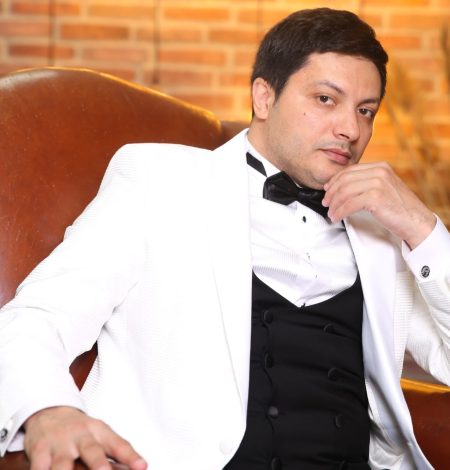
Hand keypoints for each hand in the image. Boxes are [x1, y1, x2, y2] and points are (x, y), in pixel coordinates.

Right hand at [24, 406, 146, 469]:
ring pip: (62, 464)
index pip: (118, 444)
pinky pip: (39, 467)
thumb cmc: (80, 429)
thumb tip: (140, 467)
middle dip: (98, 465)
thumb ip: (117, 452)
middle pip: (92, 451)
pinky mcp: (39, 451)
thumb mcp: (100, 436)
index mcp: (99, 431)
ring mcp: (59, 443)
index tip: (142, 466)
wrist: (50, 411)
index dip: (131, 456)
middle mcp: (81, 435)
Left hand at [322, 162, 435, 249]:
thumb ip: (367, 182)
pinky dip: (340, 212)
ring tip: (331, 213)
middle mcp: (379, 172)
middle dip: (331, 193)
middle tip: (325, 203)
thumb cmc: (399, 208)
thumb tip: (343, 186)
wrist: (416, 221)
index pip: (350, 170)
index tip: (327, 190)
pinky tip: (337, 217)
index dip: (334, 181)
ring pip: (345, 192)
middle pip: (344, 180)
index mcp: (380, 166)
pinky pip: (349, 204)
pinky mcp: (376, 198)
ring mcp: (378, 183)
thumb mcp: (384, 187)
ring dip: (334, 204)